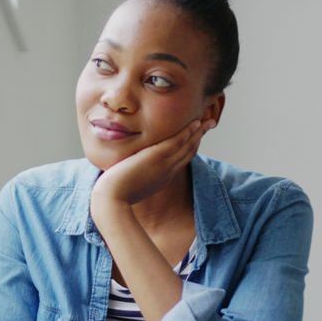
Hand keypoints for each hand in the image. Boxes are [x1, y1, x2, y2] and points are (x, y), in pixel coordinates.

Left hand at [91, 118, 215, 206]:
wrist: (112, 199)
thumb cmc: (114, 196)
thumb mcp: (128, 187)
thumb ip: (131, 180)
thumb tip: (125, 175)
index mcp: (161, 179)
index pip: (179, 161)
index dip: (188, 149)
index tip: (194, 139)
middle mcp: (167, 172)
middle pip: (188, 153)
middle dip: (199, 139)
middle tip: (208, 126)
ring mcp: (164, 164)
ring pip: (187, 146)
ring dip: (199, 132)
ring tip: (209, 121)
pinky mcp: (158, 157)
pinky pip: (178, 142)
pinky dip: (189, 132)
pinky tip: (195, 123)